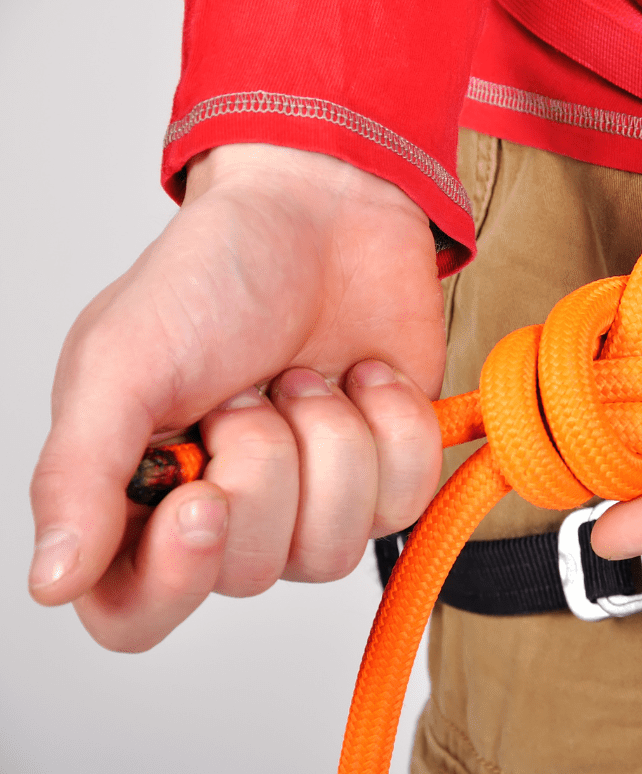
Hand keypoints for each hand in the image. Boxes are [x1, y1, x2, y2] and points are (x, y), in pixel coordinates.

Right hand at [29, 144, 444, 650]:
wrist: (325, 212)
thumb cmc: (214, 274)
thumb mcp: (121, 362)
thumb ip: (80, 475)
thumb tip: (53, 582)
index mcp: (139, 493)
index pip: (137, 613)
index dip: (173, 578)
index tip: (204, 499)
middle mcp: (228, 513)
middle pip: (250, 574)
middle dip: (263, 463)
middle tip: (249, 387)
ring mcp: (312, 500)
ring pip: (333, 550)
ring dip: (329, 443)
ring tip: (304, 376)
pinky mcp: (385, 474)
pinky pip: (404, 503)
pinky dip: (391, 427)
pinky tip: (363, 377)